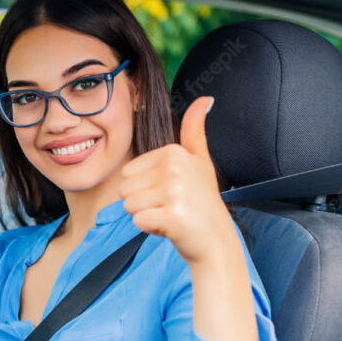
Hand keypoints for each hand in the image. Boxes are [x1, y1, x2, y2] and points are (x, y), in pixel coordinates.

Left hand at [119, 96, 238, 265]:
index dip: (145, 187)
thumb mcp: (199, 161)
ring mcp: (175, 192)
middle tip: (170, 206)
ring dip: (146, 215)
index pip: (128, 172)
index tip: (171, 192)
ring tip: (171, 215)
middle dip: (143, 202)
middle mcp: (175, 168)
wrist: (216, 242)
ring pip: (128, 205)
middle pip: (124, 188)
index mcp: (174, 152)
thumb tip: (205, 98)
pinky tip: (171, 227)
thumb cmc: (202, 202)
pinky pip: (138, 221)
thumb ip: (194, 130)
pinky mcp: (172, 216)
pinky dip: (150, 228)